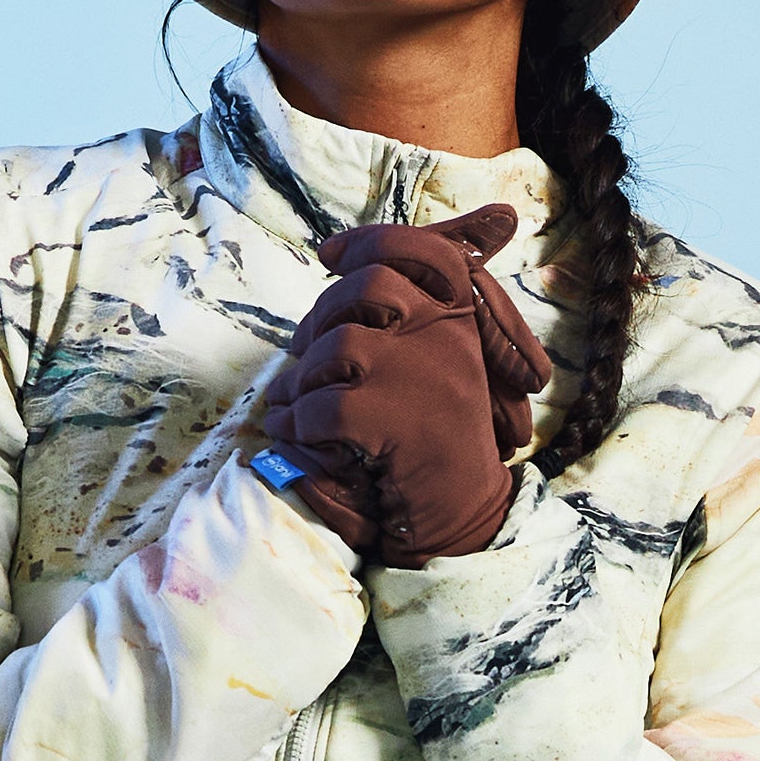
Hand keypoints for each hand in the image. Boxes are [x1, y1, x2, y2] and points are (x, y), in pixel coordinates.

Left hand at [262, 205, 549, 568]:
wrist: (462, 518)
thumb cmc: (432, 442)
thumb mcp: (432, 367)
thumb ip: (404, 318)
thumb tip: (342, 259)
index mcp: (463, 321)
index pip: (424, 250)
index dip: (371, 242)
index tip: (330, 254)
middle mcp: (452, 337)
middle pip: (369, 285)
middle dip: (321, 315)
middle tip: (304, 352)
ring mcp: (430, 376)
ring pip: (338, 345)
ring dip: (304, 379)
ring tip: (299, 406)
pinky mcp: (403, 421)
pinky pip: (326, 406)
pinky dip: (298, 423)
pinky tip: (296, 436)